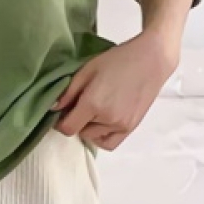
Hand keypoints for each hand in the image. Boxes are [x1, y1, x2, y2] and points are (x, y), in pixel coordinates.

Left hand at [52, 31, 179, 150]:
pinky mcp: (131, 128)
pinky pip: (109, 143)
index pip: (67, 128)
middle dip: (76, 121)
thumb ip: (68, 92)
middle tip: (81, 104)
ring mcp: (120, 125)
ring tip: (95, 109)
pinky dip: (101, 137)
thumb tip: (53, 108)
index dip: (60, 122)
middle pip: (80, 132)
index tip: (62, 112)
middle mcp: (107, 119)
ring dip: (89, 127)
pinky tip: (102, 122)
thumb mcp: (87, 70)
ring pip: (93, 137)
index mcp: (93, 103)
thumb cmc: (118, 60)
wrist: (150, 60)